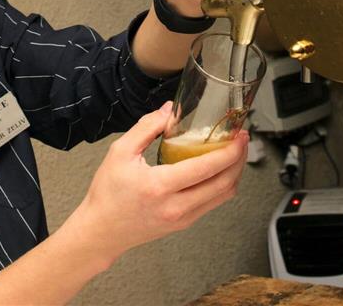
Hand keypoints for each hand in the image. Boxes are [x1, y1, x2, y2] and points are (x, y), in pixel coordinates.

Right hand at [75, 102, 248, 262]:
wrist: (101, 230)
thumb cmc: (107, 194)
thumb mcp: (120, 152)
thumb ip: (146, 127)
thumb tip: (168, 111)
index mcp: (160, 186)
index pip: (206, 168)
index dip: (229, 151)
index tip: (237, 136)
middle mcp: (175, 206)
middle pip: (224, 184)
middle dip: (239, 159)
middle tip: (241, 141)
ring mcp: (182, 218)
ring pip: (223, 196)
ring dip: (234, 173)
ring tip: (234, 153)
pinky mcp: (184, 224)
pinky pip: (213, 203)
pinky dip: (222, 185)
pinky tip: (218, 171)